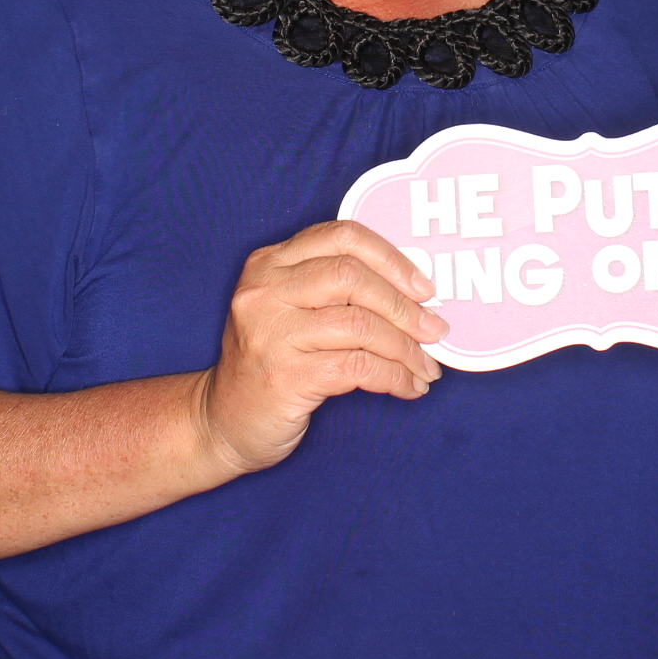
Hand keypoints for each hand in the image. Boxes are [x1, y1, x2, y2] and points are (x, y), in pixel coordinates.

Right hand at [197, 219, 443, 474]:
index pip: (342, 236)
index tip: (424, 287)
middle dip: (405, 306)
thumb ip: (334, 291)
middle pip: (353, 277)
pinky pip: (358, 367)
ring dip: (406, 348)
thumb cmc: (269, 363)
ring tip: (427, 367)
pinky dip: (394, 377)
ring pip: (361, 325)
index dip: (391, 258)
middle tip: (435, 330)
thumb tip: (416, 295)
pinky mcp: (284, 376)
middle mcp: (264, 291)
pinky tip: (408, 387)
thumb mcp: (289, 310)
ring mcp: (271, 333)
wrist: (222, 422)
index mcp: (269, 263)